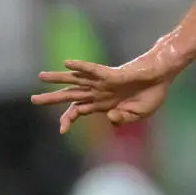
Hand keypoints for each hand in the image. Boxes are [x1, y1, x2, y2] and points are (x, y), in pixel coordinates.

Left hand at [33, 49, 178, 133]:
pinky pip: (93, 70)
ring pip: (76, 80)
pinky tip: (68, 64)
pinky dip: (81, 67)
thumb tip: (110, 118)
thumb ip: (123, 118)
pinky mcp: (111, 74)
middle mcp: (99, 92)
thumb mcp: (137, 115)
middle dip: (51, 98)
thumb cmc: (150, 95)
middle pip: (70, 95)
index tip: (62, 131)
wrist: (162, 78)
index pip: (79, 110)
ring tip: (41, 76)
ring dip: (59, 78)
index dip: (68, 119)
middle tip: (33, 99)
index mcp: (103, 104)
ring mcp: (104, 82)